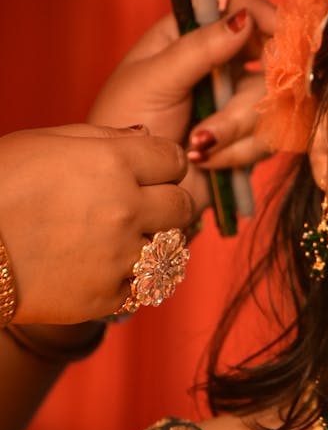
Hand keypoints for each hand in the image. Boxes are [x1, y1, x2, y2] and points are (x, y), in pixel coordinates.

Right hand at [0, 125, 193, 322]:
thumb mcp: (44, 142)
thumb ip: (103, 137)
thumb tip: (146, 135)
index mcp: (112, 162)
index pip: (175, 159)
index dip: (163, 165)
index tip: (149, 172)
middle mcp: (125, 208)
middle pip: (182, 205)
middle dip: (166, 202)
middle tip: (141, 206)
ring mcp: (119, 255)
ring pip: (170, 248)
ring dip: (152, 242)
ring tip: (123, 239)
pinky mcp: (107, 295)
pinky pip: (143, 286)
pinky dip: (130, 277)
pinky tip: (105, 267)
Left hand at [88, 0, 276, 210]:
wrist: (132, 187)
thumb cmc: (125, 123)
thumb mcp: (154, 80)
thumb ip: (199, 48)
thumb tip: (244, 17)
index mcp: (192, 34)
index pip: (242, 9)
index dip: (267, 19)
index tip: (281, 35)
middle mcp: (222, 62)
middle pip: (269, 62)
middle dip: (242, 102)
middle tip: (212, 125)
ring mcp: (238, 99)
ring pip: (273, 103)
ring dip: (235, 132)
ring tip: (196, 147)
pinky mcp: (250, 134)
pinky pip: (270, 137)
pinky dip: (239, 153)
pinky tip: (206, 160)